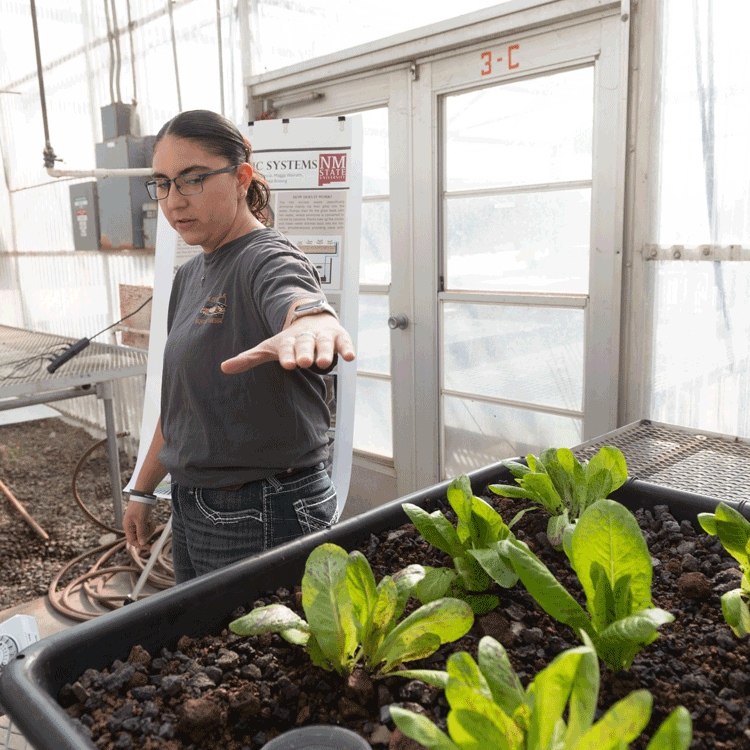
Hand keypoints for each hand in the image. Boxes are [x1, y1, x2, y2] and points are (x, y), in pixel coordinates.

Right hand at [123, 500, 156, 550]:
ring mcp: (136, 522)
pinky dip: (150, 524)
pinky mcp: (142, 519)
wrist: (144, 493)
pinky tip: (151, 519)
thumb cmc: (141, 506)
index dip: (139, 545)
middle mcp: (131, 525)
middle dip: (146, 533)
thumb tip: (142, 543)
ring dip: (149, 529)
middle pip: (139, 537)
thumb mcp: (141, 520)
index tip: (148, 547)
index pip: (132, 541)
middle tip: (150, 526)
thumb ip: (141, 532)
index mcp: (128, 526)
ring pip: (144, 532)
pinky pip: (146, 526)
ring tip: (151, 521)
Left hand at [221, 318, 354, 373]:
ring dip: (326, 353)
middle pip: (305, 345)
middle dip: (305, 352)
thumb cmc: (290, 340)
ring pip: (325, 344)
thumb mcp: (270, 347)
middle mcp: (306, 337)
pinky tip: (350, 357)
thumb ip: (249, 358)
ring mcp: (324, 336)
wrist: (312, 318)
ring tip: (325, 363)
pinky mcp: (340, 337)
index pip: (287, 348)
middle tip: (303, 362)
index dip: (287, 355)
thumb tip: (223, 367)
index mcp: (289, 340)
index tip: (288, 364)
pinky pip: (344, 343)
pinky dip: (347, 349)